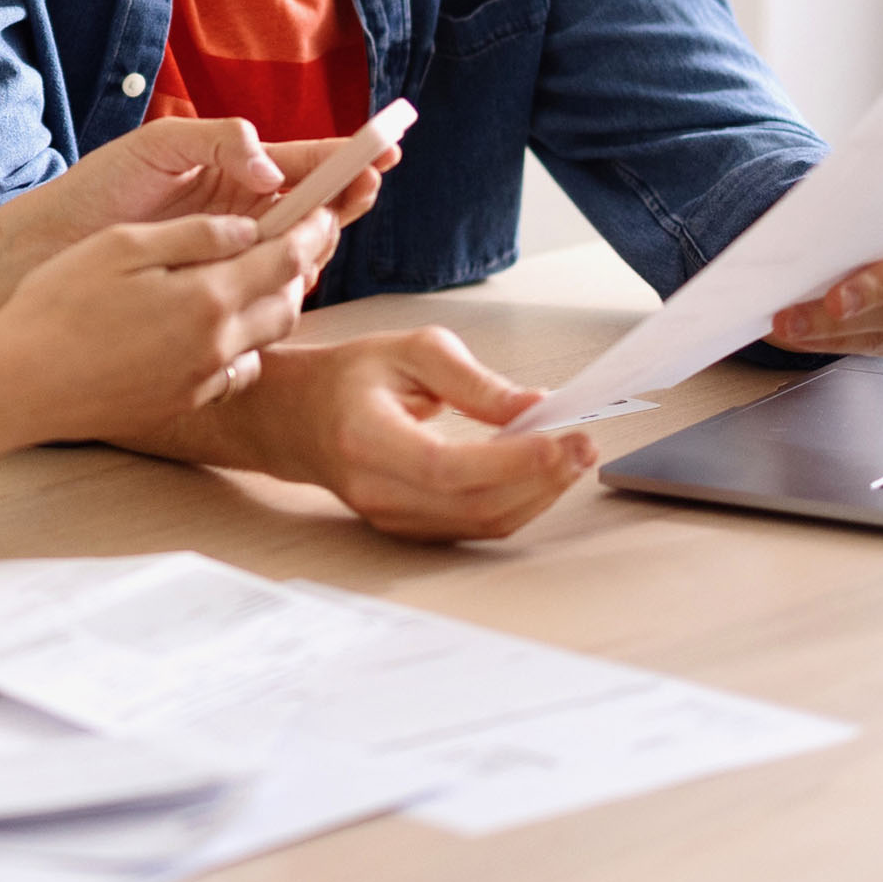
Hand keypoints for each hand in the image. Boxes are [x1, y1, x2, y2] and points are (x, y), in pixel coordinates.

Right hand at [0, 210, 322, 446]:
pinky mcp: (183, 401)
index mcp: (208, 297)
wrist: (20, 383)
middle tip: (298, 238)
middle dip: (301, 268)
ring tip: (256, 278)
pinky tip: (216, 329)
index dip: (314, 228)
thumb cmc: (58, 304)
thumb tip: (246, 229)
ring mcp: (203, 379)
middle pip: (290, 303)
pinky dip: (242, 346)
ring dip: (272, 306)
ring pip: (267, 340)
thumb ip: (194, 235)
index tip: (327, 208)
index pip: (287, 257)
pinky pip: (236, 371)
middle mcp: (218, 344)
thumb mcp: (123, 245)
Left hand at [38, 115, 396, 256]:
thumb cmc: (100, 188)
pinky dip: (289, 279)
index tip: (384, 149)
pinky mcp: (219, 290)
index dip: (347, 157)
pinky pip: (270, 286)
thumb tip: (270, 167)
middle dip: (347, 196)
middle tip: (362, 190)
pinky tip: (293, 274)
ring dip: (322, 237)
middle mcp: (245, 210)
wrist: (51, 246)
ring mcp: (235, 252)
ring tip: (327, 225)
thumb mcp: (157, 147)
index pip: (305, 162)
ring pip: (301, 248)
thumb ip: (217, 141)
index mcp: (236, 168)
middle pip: (316, 206)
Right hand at [214, 327, 595, 539]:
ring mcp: (391, 518)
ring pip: (482, 521)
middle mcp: (376, 489)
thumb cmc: (353, 378)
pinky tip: (540, 472)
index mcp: (365, 437)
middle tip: (583, 443)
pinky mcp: (411, 530)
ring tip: (572, 455)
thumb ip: (474, 382)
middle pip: (473, 503)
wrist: (299, 418)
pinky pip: (476, 526)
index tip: (560, 438)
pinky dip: (518, 502)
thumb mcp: (410, 351)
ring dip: (538, 493)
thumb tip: (535, 406)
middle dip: (541, 477)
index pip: (445, 466)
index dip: (509, 461)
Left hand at [767, 147, 882, 356]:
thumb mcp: (856, 191)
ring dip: (840, 325)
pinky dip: (841, 340)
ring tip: (794, 323)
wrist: (862, 250)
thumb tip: (806, 207)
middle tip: (833, 301)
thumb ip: (851, 188)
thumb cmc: (859, 216)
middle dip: (873, 287)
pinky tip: (809, 336)